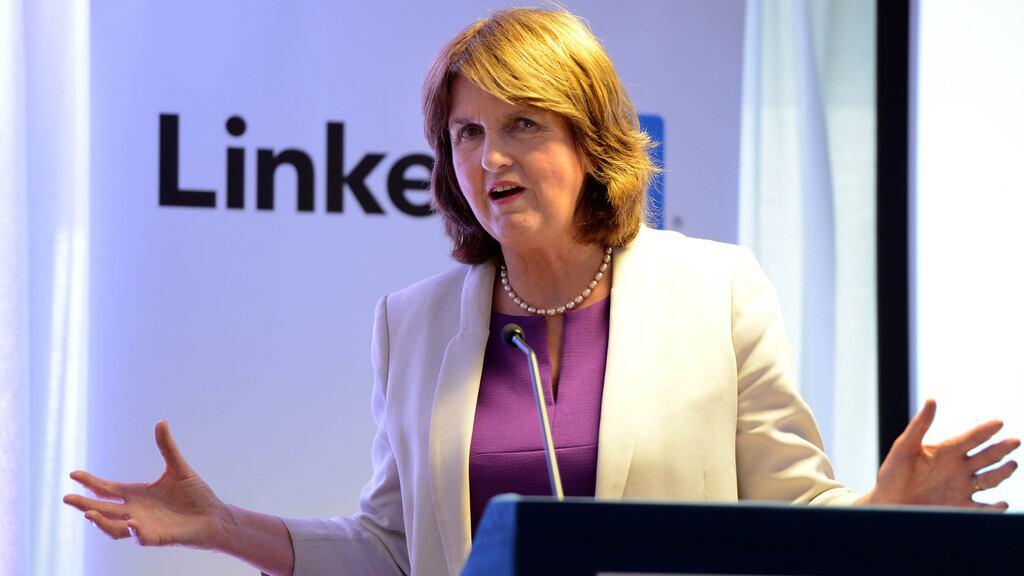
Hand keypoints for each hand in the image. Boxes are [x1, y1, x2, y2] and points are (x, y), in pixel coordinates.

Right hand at [63, 421, 230, 547]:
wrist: (213, 516)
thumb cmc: (195, 494)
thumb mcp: (178, 468)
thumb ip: (167, 447)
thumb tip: (161, 421)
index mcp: (138, 494)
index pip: (108, 489)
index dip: (90, 483)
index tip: (73, 474)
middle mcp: (136, 511)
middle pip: (103, 509)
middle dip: (85, 505)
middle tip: (67, 498)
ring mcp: (145, 526)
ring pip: (115, 528)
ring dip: (101, 522)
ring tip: (89, 514)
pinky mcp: (158, 537)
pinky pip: (142, 537)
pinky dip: (135, 531)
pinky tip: (132, 522)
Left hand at [866, 399, 1020, 508]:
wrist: (888, 502)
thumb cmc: (893, 473)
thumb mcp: (904, 447)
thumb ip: (919, 425)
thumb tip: (931, 399)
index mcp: (947, 451)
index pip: (971, 438)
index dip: (984, 431)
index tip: (999, 423)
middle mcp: (959, 468)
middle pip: (986, 457)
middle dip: (1001, 449)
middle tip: (1014, 441)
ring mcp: (961, 488)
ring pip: (989, 479)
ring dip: (1002, 473)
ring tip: (1011, 465)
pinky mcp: (960, 507)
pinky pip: (982, 508)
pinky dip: (994, 507)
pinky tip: (1001, 504)